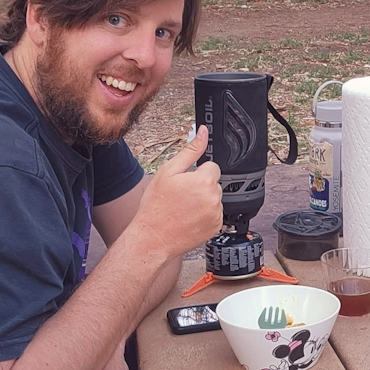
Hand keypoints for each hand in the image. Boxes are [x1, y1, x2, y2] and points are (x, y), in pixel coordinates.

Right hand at [129, 126, 223, 260]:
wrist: (153, 237)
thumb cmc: (156, 205)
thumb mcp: (168, 172)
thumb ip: (190, 150)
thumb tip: (203, 132)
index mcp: (205, 180)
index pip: (211, 166)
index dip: (196, 172)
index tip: (184, 182)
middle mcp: (215, 198)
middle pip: (214, 183)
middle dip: (200, 186)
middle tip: (181, 196)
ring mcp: (217, 214)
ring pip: (214, 198)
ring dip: (203, 200)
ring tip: (183, 208)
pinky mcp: (216, 227)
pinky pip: (214, 214)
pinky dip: (205, 215)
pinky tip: (188, 218)